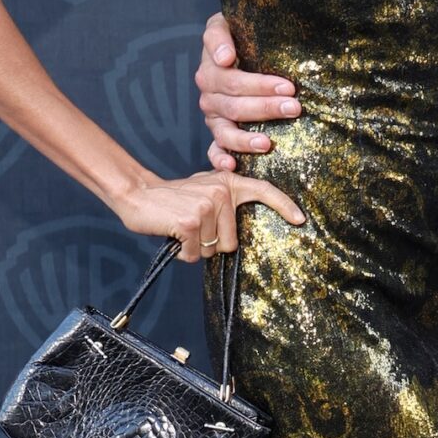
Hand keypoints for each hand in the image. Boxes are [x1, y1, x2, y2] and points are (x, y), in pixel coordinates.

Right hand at [109, 170, 303, 259]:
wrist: (137, 194)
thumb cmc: (172, 200)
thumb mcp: (203, 190)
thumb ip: (224, 201)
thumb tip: (240, 229)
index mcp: (228, 182)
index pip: (263, 189)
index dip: (283, 205)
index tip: (299, 219)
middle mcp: (221, 192)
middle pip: (232, 242)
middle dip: (212, 244)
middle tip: (193, 228)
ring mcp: (206, 206)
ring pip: (213, 250)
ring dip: (196, 248)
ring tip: (182, 229)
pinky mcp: (191, 223)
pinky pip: (195, 255)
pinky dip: (183, 253)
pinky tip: (174, 236)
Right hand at [196, 13, 301, 167]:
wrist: (232, 48)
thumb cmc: (238, 35)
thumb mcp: (226, 23)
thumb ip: (220, 35)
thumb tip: (225, 58)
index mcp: (212, 68)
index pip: (232, 78)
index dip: (258, 83)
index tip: (284, 85)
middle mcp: (209, 93)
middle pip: (235, 104)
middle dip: (266, 106)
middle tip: (295, 106)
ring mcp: (213, 115)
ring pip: (225, 130)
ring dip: (246, 139)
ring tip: (268, 143)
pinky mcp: (217, 133)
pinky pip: (214, 150)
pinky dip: (220, 159)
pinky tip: (233, 166)